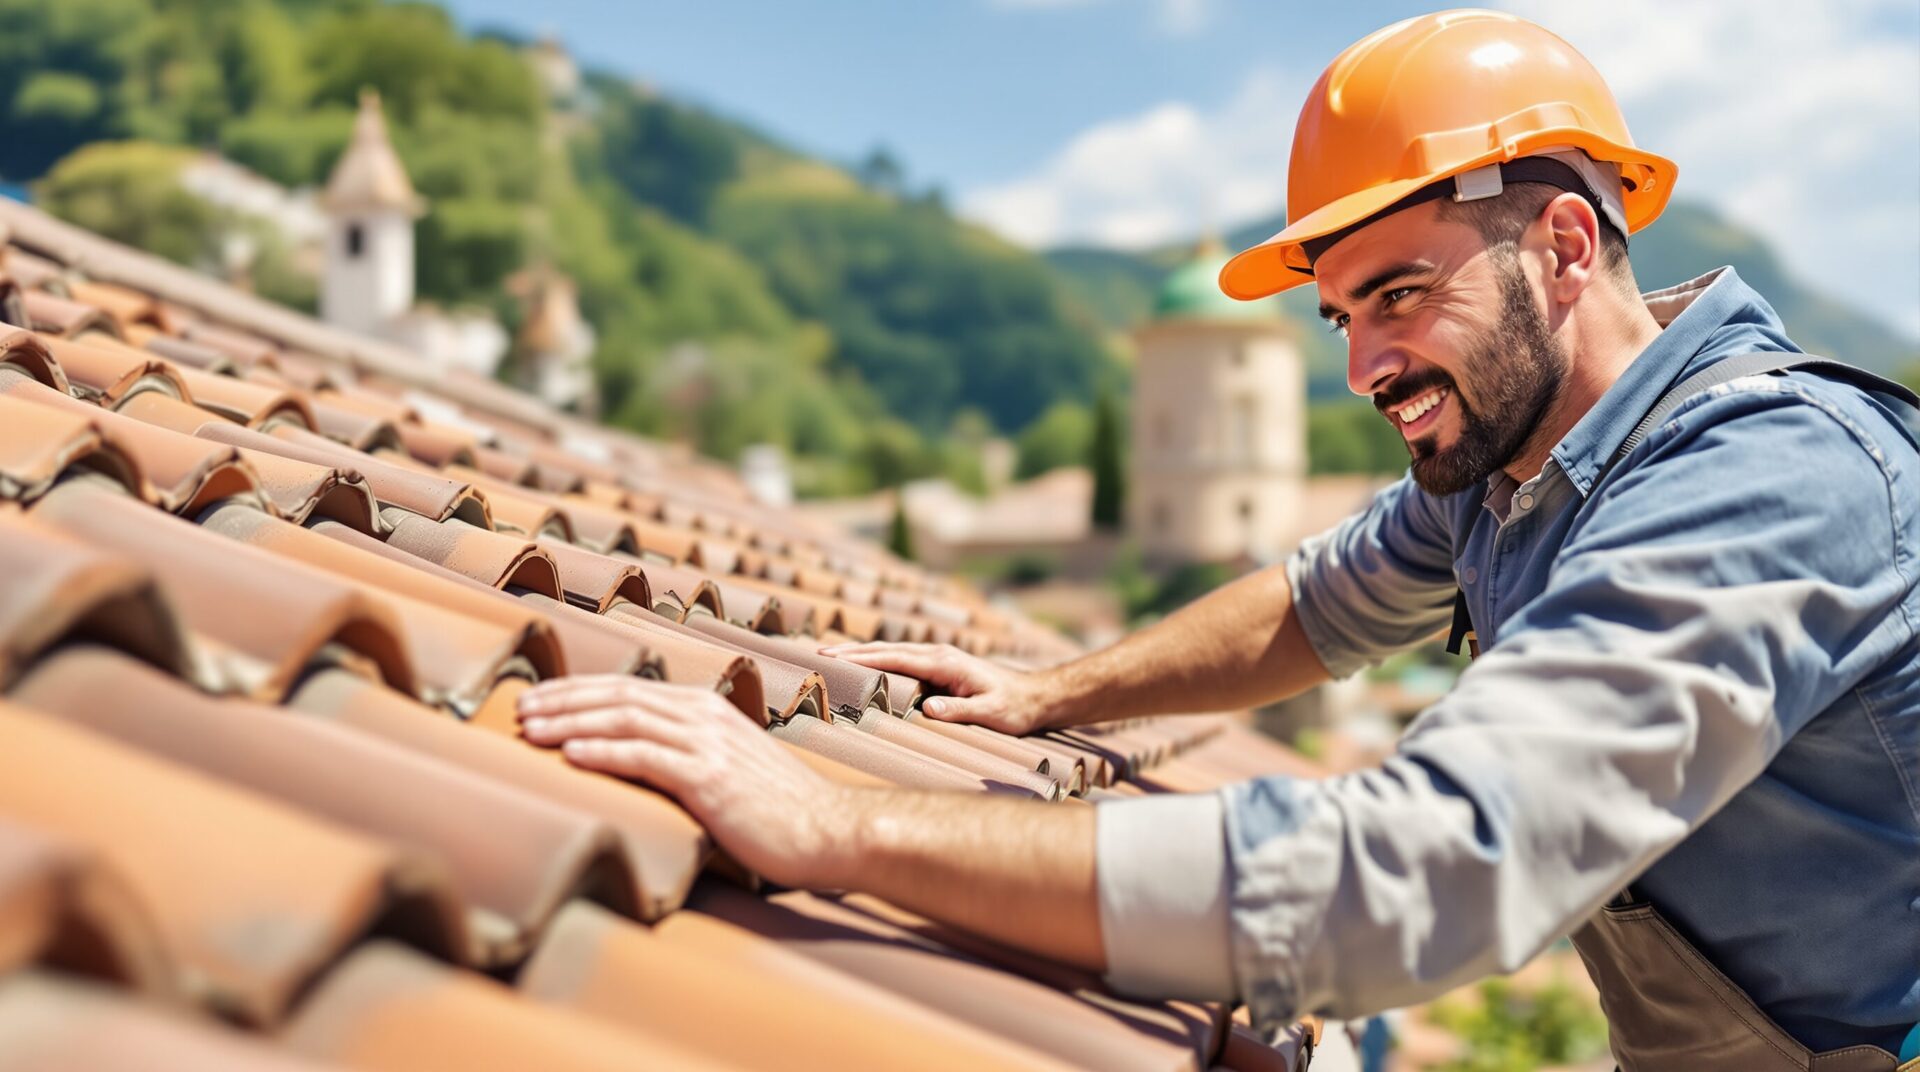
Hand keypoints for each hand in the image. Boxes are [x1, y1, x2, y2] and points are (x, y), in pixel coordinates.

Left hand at [517, 675, 849, 887]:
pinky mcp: (709, 779)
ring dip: (570, 722)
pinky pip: (645, 757)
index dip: (579, 690)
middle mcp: (704, 716)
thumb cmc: (780, 808)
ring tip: (530, 730)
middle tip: (519, 708)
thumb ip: (690, 753)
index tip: (539, 700)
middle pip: (620, 695)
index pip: (630, 688)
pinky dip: (604, 751)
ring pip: (625, 719)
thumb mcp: (731, 766)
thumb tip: (640, 759)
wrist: (828, 830)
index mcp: (707, 708)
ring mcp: (708, 744)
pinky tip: (570, 755)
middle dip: (564, 699)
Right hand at [818, 642, 1057, 734]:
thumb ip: (960, 711)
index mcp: (945, 662)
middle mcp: (939, 654)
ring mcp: (940, 658)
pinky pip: (903, 661)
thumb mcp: (991, 714)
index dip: (863, 658)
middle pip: (887, 650)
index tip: (833, 657)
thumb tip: (927, 709)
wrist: (1037, 697)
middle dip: (852, 651)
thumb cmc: (1015, 708)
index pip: (895, 657)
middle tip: (817, 653)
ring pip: (893, 653)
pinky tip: (865, 667)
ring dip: (862, 654)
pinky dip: (879, 660)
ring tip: (831, 656)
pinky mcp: (942, 667)